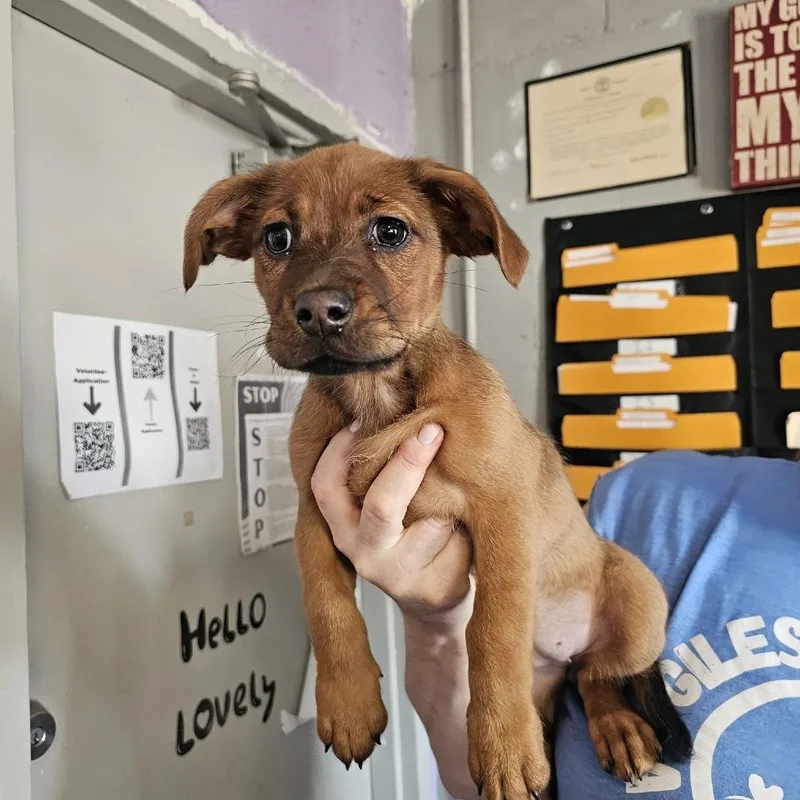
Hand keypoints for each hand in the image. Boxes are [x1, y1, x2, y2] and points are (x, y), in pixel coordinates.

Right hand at [311, 423, 471, 621]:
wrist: (436, 598)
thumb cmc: (410, 536)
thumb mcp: (385, 507)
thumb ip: (378, 472)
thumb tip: (391, 407)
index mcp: (345, 529)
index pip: (326, 487)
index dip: (339, 451)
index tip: (363, 421)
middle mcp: (366, 553)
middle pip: (382, 504)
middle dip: (408, 461)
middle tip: (432, 429)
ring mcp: (401, 576)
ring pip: (433, 519)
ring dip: (451, 499)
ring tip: (457, 495)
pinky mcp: (436, 589)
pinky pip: (461, 540)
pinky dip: (470, 525)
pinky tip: (469, 526)